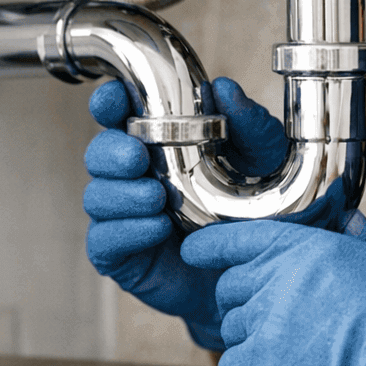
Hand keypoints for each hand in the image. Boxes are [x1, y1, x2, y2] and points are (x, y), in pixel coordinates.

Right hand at [82, 77, 286, 349]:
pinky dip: (127, 230)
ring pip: (97, 196)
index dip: (108, 102)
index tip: (112, 100)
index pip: (120, 113)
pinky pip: (104, 240)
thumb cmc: (258, 211)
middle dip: (111, 151)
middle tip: (138, 157)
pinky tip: (157, 227)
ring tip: (157, 198)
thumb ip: (253, 127)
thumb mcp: (268, 163)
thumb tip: (226, 89)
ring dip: (122, 194)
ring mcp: (125, 216)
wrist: (258, 275)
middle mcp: (136, 176)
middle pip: (99, 153)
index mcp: (160, 141)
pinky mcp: (124, 255)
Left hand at [183, 217, 365, 365]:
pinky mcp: (264, 364)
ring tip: (282, 355)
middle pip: (229, 288)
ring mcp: (268, 320)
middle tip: (271, 323)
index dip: (210, 247)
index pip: (237, 238)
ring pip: (230, 329)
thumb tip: (351, 218)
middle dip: (243, 304)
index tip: (194, 254)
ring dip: (248, 342)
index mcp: (304, 248)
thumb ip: (363, 238)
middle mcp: (278, 278)